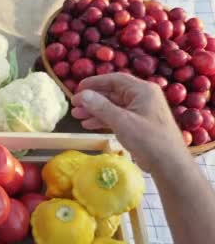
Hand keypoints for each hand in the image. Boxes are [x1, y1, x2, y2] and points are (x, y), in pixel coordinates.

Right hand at [70, 73, 186, 171]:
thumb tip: (82, 95)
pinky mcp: (138, 124)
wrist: (168, 163)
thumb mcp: (122, 121)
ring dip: (95, 110)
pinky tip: (89, 124)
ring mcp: (140, 111)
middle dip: (92, 99)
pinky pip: (117, 117)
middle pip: (112, 93)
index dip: (94, 82)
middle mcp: (142, 97)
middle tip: (74, 105)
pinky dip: (103, 119)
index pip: (115, 79)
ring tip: (77, 116)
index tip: (77, 88)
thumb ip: (100, 106)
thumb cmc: (148, 139)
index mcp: (142, 90)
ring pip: (113, 106)